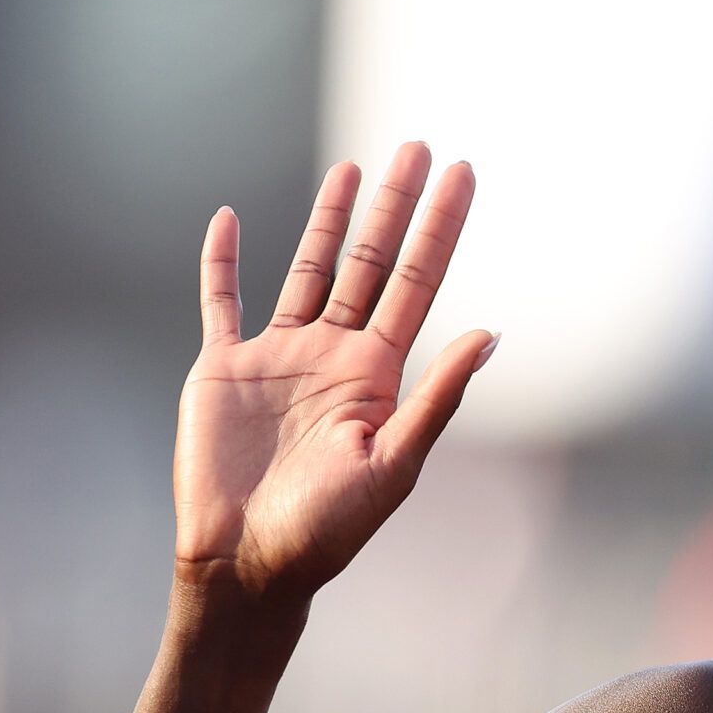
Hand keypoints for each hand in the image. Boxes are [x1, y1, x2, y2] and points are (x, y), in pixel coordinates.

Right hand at [172, 142, 494, 604]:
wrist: (247, 566)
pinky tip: (230, 220)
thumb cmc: (326, 531)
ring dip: (328, 221)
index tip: (463, 173)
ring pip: (307, 269)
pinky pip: (221, 302)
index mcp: (376, 376)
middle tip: (419, 146)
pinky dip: (222, 262)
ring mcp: (277, 357)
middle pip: (370, 263)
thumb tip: (491, 334)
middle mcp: (331, 356)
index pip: (418, 284)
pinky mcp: (222, 369)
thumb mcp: (393, 465)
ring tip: (353, 170)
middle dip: (396, 207)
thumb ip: (437, 398)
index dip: (440, 228)